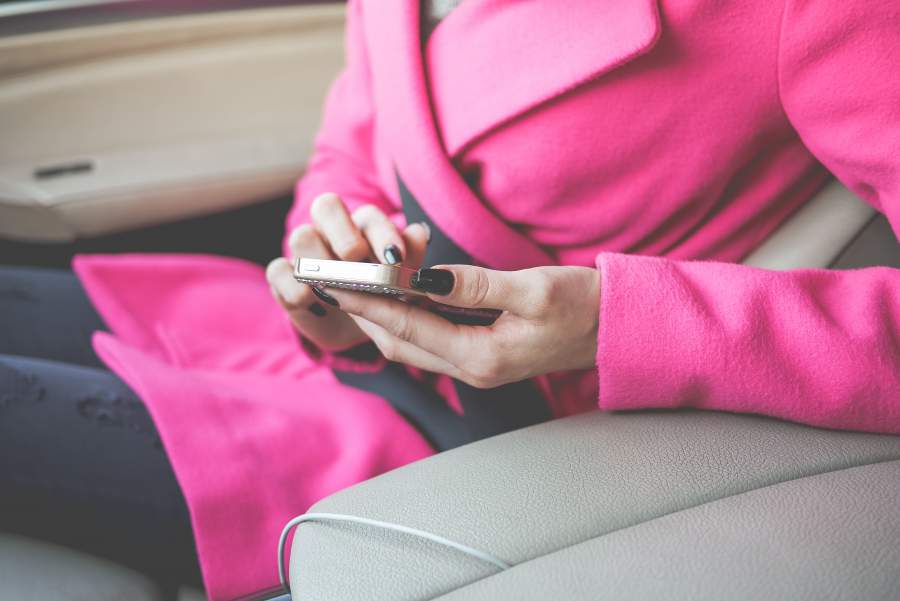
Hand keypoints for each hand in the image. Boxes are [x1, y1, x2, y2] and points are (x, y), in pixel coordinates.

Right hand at [266, 193, 429, 350]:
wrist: (358, 326)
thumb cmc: (382, 294)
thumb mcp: (398, 282)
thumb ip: (409, 257)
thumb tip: (419, 233)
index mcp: (362, 226)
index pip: (367, 213)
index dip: (381, 232)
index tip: (396, 258)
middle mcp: (330, 230)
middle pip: (326, 206)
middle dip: (345, 234)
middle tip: (359, 262)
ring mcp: (304, 252)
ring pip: (301, 236)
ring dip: (320, 260)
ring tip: (337, 288)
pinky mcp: (282, 277)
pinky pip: (277, 270)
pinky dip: (292, 285)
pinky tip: (311, 302)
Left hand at [324, 265, 600, 386]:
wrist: (615, 329)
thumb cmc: (582, 307)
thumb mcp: (533, 289)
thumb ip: (477, 285)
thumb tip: (425, 277)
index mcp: (482, 357)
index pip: (410, 329)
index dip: (370, 304)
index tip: (337, 283)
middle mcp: (473, 369)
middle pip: (402, 343)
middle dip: (366, 314)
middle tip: (334, 282)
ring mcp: (477, 365)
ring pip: (414, 344)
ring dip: (384, 317)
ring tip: (356, 287)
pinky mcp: (483, 354)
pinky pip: (432, 339)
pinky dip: (410, 318)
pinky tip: (400, 294)